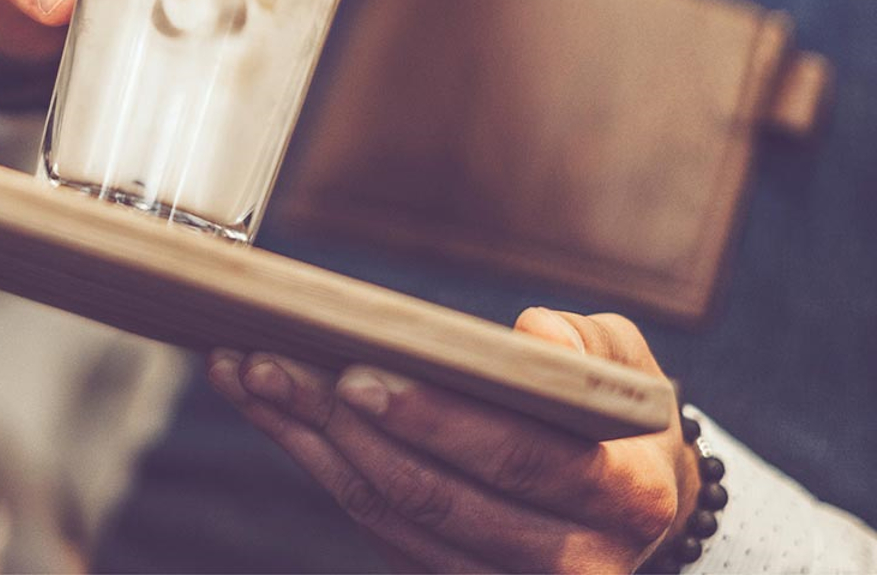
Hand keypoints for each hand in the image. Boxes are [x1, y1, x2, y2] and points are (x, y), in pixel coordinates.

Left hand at [207, 308, 699, 573]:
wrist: (639, 505)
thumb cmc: (620, 416)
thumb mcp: (627, 365)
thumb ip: (587, 345)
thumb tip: (532, 335)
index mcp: (622, 494)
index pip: (515, 457)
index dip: (433, 420)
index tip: (355, 376)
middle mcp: (572, 559)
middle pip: (432, 495)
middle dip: (340, 427)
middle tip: (269, 366)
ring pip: (391, 517)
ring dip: (309, 445)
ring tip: (247, 376)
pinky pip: (379, 529)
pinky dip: (322, 467)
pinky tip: (278, 415)